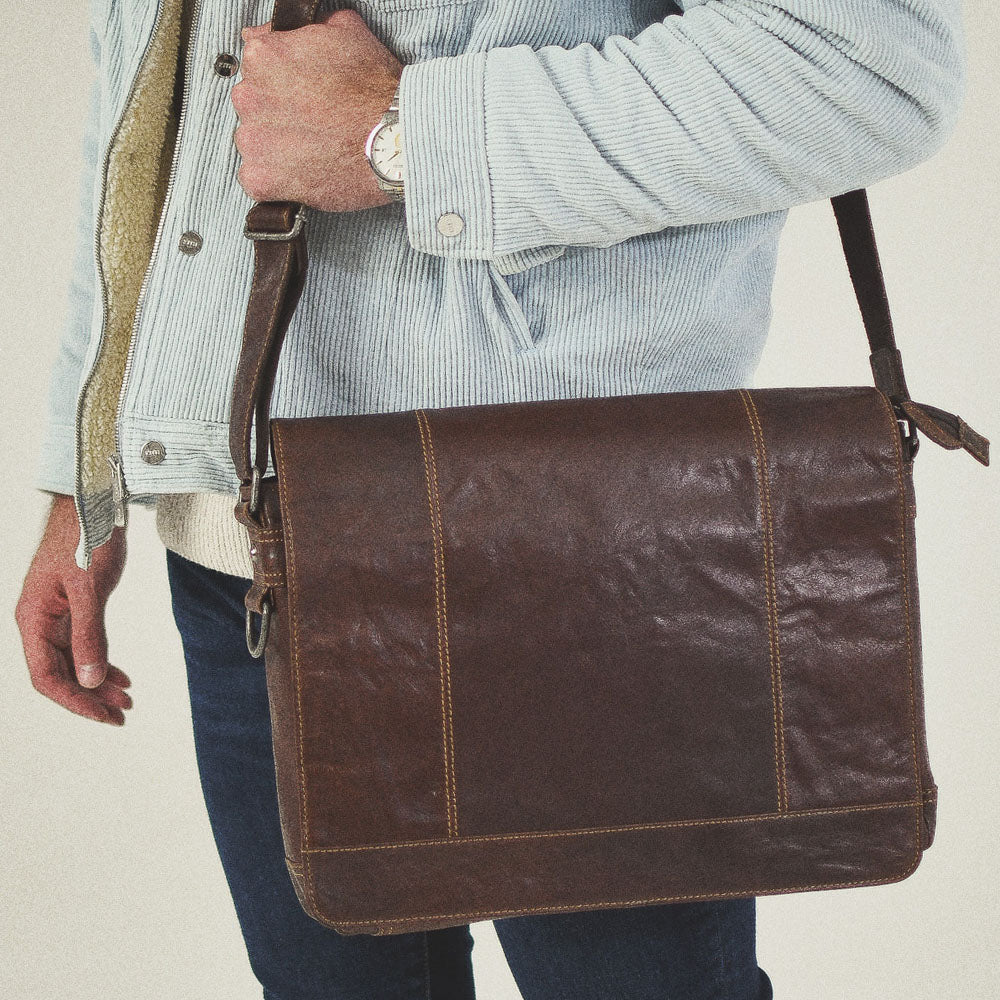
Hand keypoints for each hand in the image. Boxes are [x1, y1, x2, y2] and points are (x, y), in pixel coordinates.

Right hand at [15, 494, 131, 725]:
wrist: (96, 501)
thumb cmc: (88, 536)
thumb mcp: (90, 587)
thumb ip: (90, 633)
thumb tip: (91, 680)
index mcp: (34, 619)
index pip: (47, 676)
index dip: (75, 700)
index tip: (104, 716)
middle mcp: (40, 621)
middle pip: (61, 674)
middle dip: (90, 697)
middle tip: (123, 715)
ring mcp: (56, 615)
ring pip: (74, 661)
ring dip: (99, 683)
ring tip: (128, 700)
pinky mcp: (74, 607)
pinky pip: (83, 645)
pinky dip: (102, 662)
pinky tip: (121, 676)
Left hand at [232, 9, 402, 212]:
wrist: (395, 142)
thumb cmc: (376, 90)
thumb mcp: (345, 31)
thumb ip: (299, 29)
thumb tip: (266, 33)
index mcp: (263, 57)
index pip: (258, 69)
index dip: (285, 84)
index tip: (307, 97)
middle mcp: (249, 96)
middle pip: (254, 107)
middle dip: (279, 115)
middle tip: (316, 124)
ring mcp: (253, 140)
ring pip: (254, 143)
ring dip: (277, 149)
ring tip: (314, 152)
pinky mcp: (261, 178)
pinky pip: (256, 180)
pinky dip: (276, 181)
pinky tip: (304, 174)